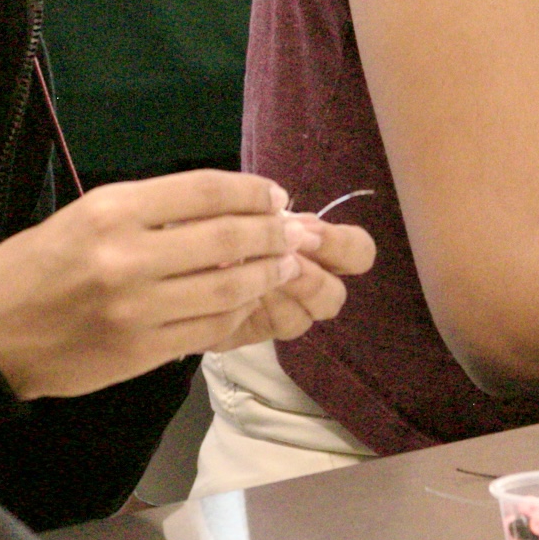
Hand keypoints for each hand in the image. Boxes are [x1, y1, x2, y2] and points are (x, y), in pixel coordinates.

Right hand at [0, 170, 376, 399]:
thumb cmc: (35, 268)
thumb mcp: (84, 216)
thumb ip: (150, 210)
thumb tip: (223, 206)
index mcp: (111, 211)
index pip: (205, 191)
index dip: (252, 192)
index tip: (275, 196)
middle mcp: (127, 256)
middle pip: (227, 237)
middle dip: (273, 233)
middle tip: (295, 232)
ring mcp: (137, 308)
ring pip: (228, 286)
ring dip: (266, 274)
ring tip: (282, 264)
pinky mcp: (142, 351)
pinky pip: (210, 328)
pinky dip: (238, 312)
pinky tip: (249, 301)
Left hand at [203, 220, 376, 358]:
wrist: (180, 250)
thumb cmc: (218, 218)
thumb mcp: (245, 206)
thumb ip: (269, 215)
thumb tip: (285, 222)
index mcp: (318, 251)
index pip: (358, 253)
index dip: (340, 246)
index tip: (306, 234)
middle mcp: (307, 287)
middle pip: (335, 296)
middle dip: (309, 280)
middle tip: (278, 263)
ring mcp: (280, 315)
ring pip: (301, 320)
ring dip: (275, 297)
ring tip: (247, 275)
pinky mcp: (247, 333)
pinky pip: (258, 332)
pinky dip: (244, 309)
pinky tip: (223, 290)